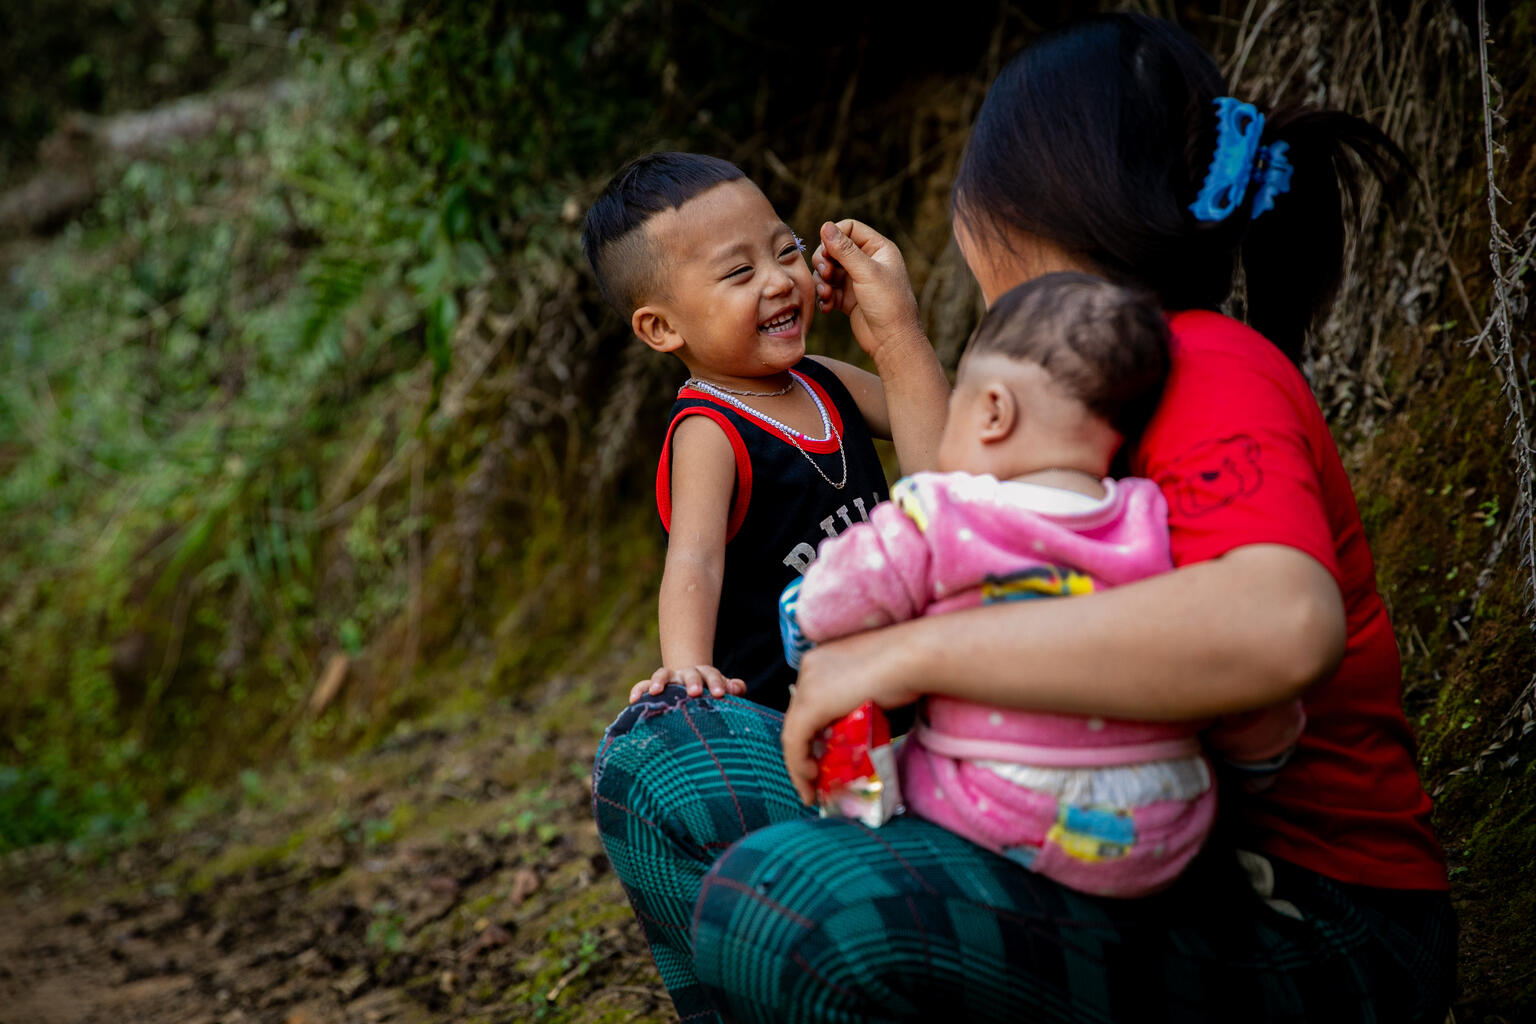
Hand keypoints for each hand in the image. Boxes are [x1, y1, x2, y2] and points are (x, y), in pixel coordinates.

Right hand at [629, 664, 746, 703]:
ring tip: (655, 691)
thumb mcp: (723, 689)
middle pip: (690, 673)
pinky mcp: (652, 686)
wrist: (689, 685)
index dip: (716, 684)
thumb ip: (733, 688)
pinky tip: (634, 700)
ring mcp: (669, 679)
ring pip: (663, 674)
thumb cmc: (709, 692)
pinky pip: (642, 685)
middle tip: (695, 693)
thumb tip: (737, 687)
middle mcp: (686, 673)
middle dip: (692, 682)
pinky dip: (638, 690)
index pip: (712, 675)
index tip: (721, 694)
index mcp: (705, 674)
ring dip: (659, 680)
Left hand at [781, 628, 923, 804]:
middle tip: (815, 776)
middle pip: (798, 716)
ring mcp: (808, 685)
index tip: (821, 754)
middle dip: (804, 750)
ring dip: (799, 764)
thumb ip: (856, 697)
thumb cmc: (907, 665)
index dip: (811, 731)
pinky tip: (811, 781)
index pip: (808, 701)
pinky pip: (796, 741)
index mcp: (821, 659)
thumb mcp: (872, 681)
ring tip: (811, 787)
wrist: (914, 658)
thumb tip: (856, 723)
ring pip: (793, 731)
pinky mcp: (812, 704)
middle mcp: (808, 668)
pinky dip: (799, 765)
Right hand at [812, 219, 923, 360]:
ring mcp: (856, 280)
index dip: (833, 237)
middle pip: (834, 249)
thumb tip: (825, 225)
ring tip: (826, 295)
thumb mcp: (866, 273)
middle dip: (824, 261)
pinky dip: (824, 296)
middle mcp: (867, 261)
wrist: (892, 341)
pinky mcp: (848, 298)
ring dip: (822, 281)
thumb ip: (844, 250)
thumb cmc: (888, 304)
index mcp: (878, 249)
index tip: (826, 252)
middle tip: (824, 273)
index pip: (849, 228)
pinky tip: (828, 307)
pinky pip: (828, 289)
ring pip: (828, 270)